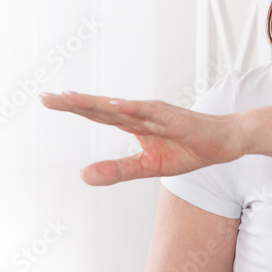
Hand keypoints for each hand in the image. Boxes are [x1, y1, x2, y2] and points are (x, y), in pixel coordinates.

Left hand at [40, 91, 243, 185]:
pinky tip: (114, 105)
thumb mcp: (147, 167)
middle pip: (102, 107)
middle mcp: (142, 114)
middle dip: (74, 101)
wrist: (224, 142)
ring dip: (96, 102)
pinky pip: (151, 112)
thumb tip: (82, 175)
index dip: (73, 107)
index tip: (48, 99)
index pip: (97, 114)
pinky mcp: (176, 119)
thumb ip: (117, 170)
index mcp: (134, 124)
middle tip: (46, 96)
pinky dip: (132, 108)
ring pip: (122, 107)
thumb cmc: (189, 149)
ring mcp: (158, 114)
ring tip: (71, 98)